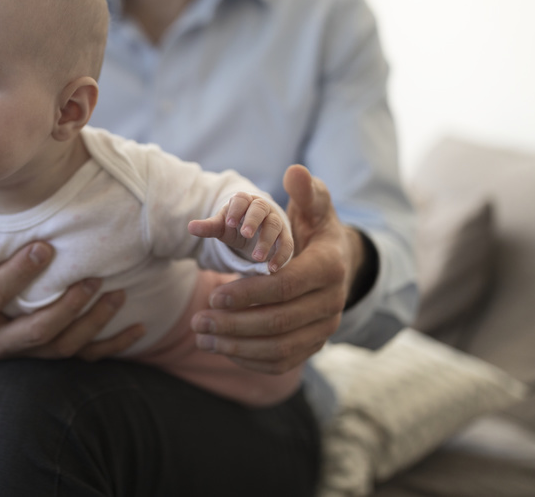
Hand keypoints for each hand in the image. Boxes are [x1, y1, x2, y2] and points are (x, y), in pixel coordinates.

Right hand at [0, 241, 144, 360]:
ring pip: (63, 347)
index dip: (18, 274)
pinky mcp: (45, 361)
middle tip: (92, 278)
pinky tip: (138, 328)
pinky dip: (113, 346)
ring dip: (93, 323)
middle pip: (36, 331)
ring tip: (117, 295)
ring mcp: (24, 356)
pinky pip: (83, 359)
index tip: (45, 247)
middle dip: (66, 306)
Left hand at [187, 192, 293, 271]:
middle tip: (246, 234)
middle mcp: (262, 208)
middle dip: (253, 221)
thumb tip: (190, 227)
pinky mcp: (285, 237)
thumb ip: (208, 227)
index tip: (229, 223)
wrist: (254, 233)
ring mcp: (275, 221)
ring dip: (267, 241)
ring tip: (257, 258)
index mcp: (244, 201)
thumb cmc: (235, 227)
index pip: (241, 199)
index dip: (236, 210)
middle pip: (260, 209)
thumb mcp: (222, 227)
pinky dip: (281, 255)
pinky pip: (286, 244)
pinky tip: (272, 268)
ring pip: (274, 226)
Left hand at [190, 165, 364, 373]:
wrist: (338, 264)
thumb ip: (305, 191)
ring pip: (279, 349)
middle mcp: (332, 305)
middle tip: (197, 320)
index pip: (285, 287)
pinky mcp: (313, 347)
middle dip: (233, 324)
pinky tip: (220, 348)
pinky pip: (281, 363)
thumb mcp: (315, 207)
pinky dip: (249, 361)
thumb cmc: (315, 231)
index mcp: (330, 269)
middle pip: (278, 323)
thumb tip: (295, 171)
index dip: (247, 294)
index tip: (212, 293)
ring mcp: (324, 330)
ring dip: (235, 346)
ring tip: (200, 336)